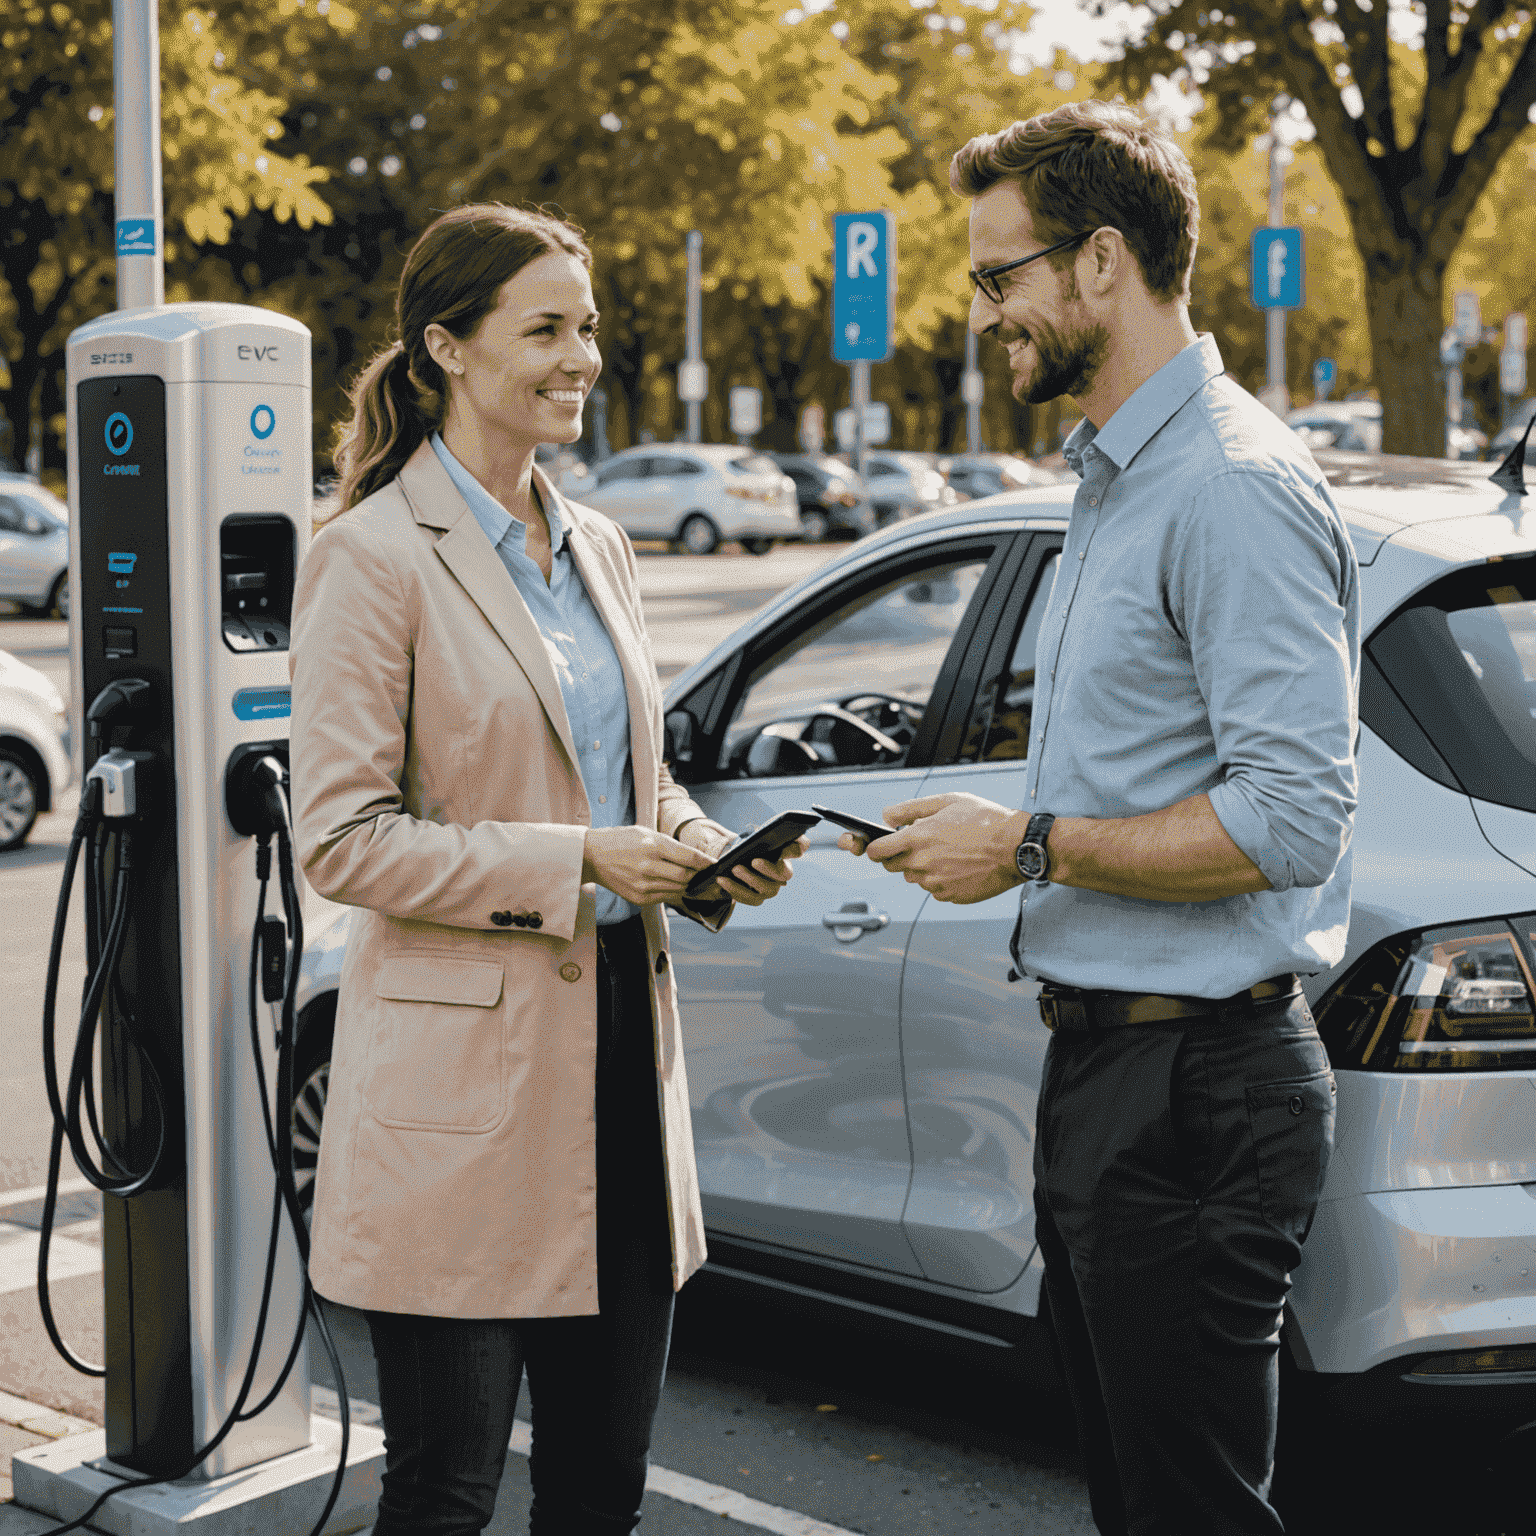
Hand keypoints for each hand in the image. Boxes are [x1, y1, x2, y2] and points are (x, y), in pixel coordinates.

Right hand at [582, 825, 713, 905]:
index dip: (706, 862)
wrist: (593, 856)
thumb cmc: (621, 840)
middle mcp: (649, 867)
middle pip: (686, 877)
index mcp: (653, 846)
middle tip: (709, 875)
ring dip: (689, 885)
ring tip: (697, 881)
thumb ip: (671, 846)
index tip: (715, 864)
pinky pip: (665, 897)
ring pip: (678, 889)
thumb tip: (695, 858)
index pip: (689, 857)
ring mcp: (643, 885)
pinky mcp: (639, 898)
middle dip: (700, 876)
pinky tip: (676, 885)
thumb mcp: (647, 833)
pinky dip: (674, 891)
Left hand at [676, 818, 807, 906]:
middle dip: (770, 868)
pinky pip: (750, 898)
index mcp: (786, 851)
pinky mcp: (758, 897)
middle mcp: (784, 872)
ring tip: (734, 869)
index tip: (784, 848)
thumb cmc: (750, 843)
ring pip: (767, 889)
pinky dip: (735, 889)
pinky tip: (722, 880)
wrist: (735, 859)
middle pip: (785, 874)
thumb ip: (765, 832)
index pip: (800, 847)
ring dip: (750, 879)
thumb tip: (764, 835)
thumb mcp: (757, 833)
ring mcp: (772, 887)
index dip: (796, 849)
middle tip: (754, 861)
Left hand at [838, 792, 1025, 904]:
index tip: (880, 845)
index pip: (877, 851)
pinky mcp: (950, 896)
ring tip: (949, 851)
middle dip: (900, 855)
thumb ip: (910, 809)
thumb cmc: (986, 821)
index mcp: (917, 839)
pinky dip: (941, 879)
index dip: (875, 847)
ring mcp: (936, 883)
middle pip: (893, 866)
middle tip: (924, 842)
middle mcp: (922, 864)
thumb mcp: (947, 801)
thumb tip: (885, 816)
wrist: (1016, 847)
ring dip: (923, 867)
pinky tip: (960, 865)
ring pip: (915, 878)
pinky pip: (935, 889)